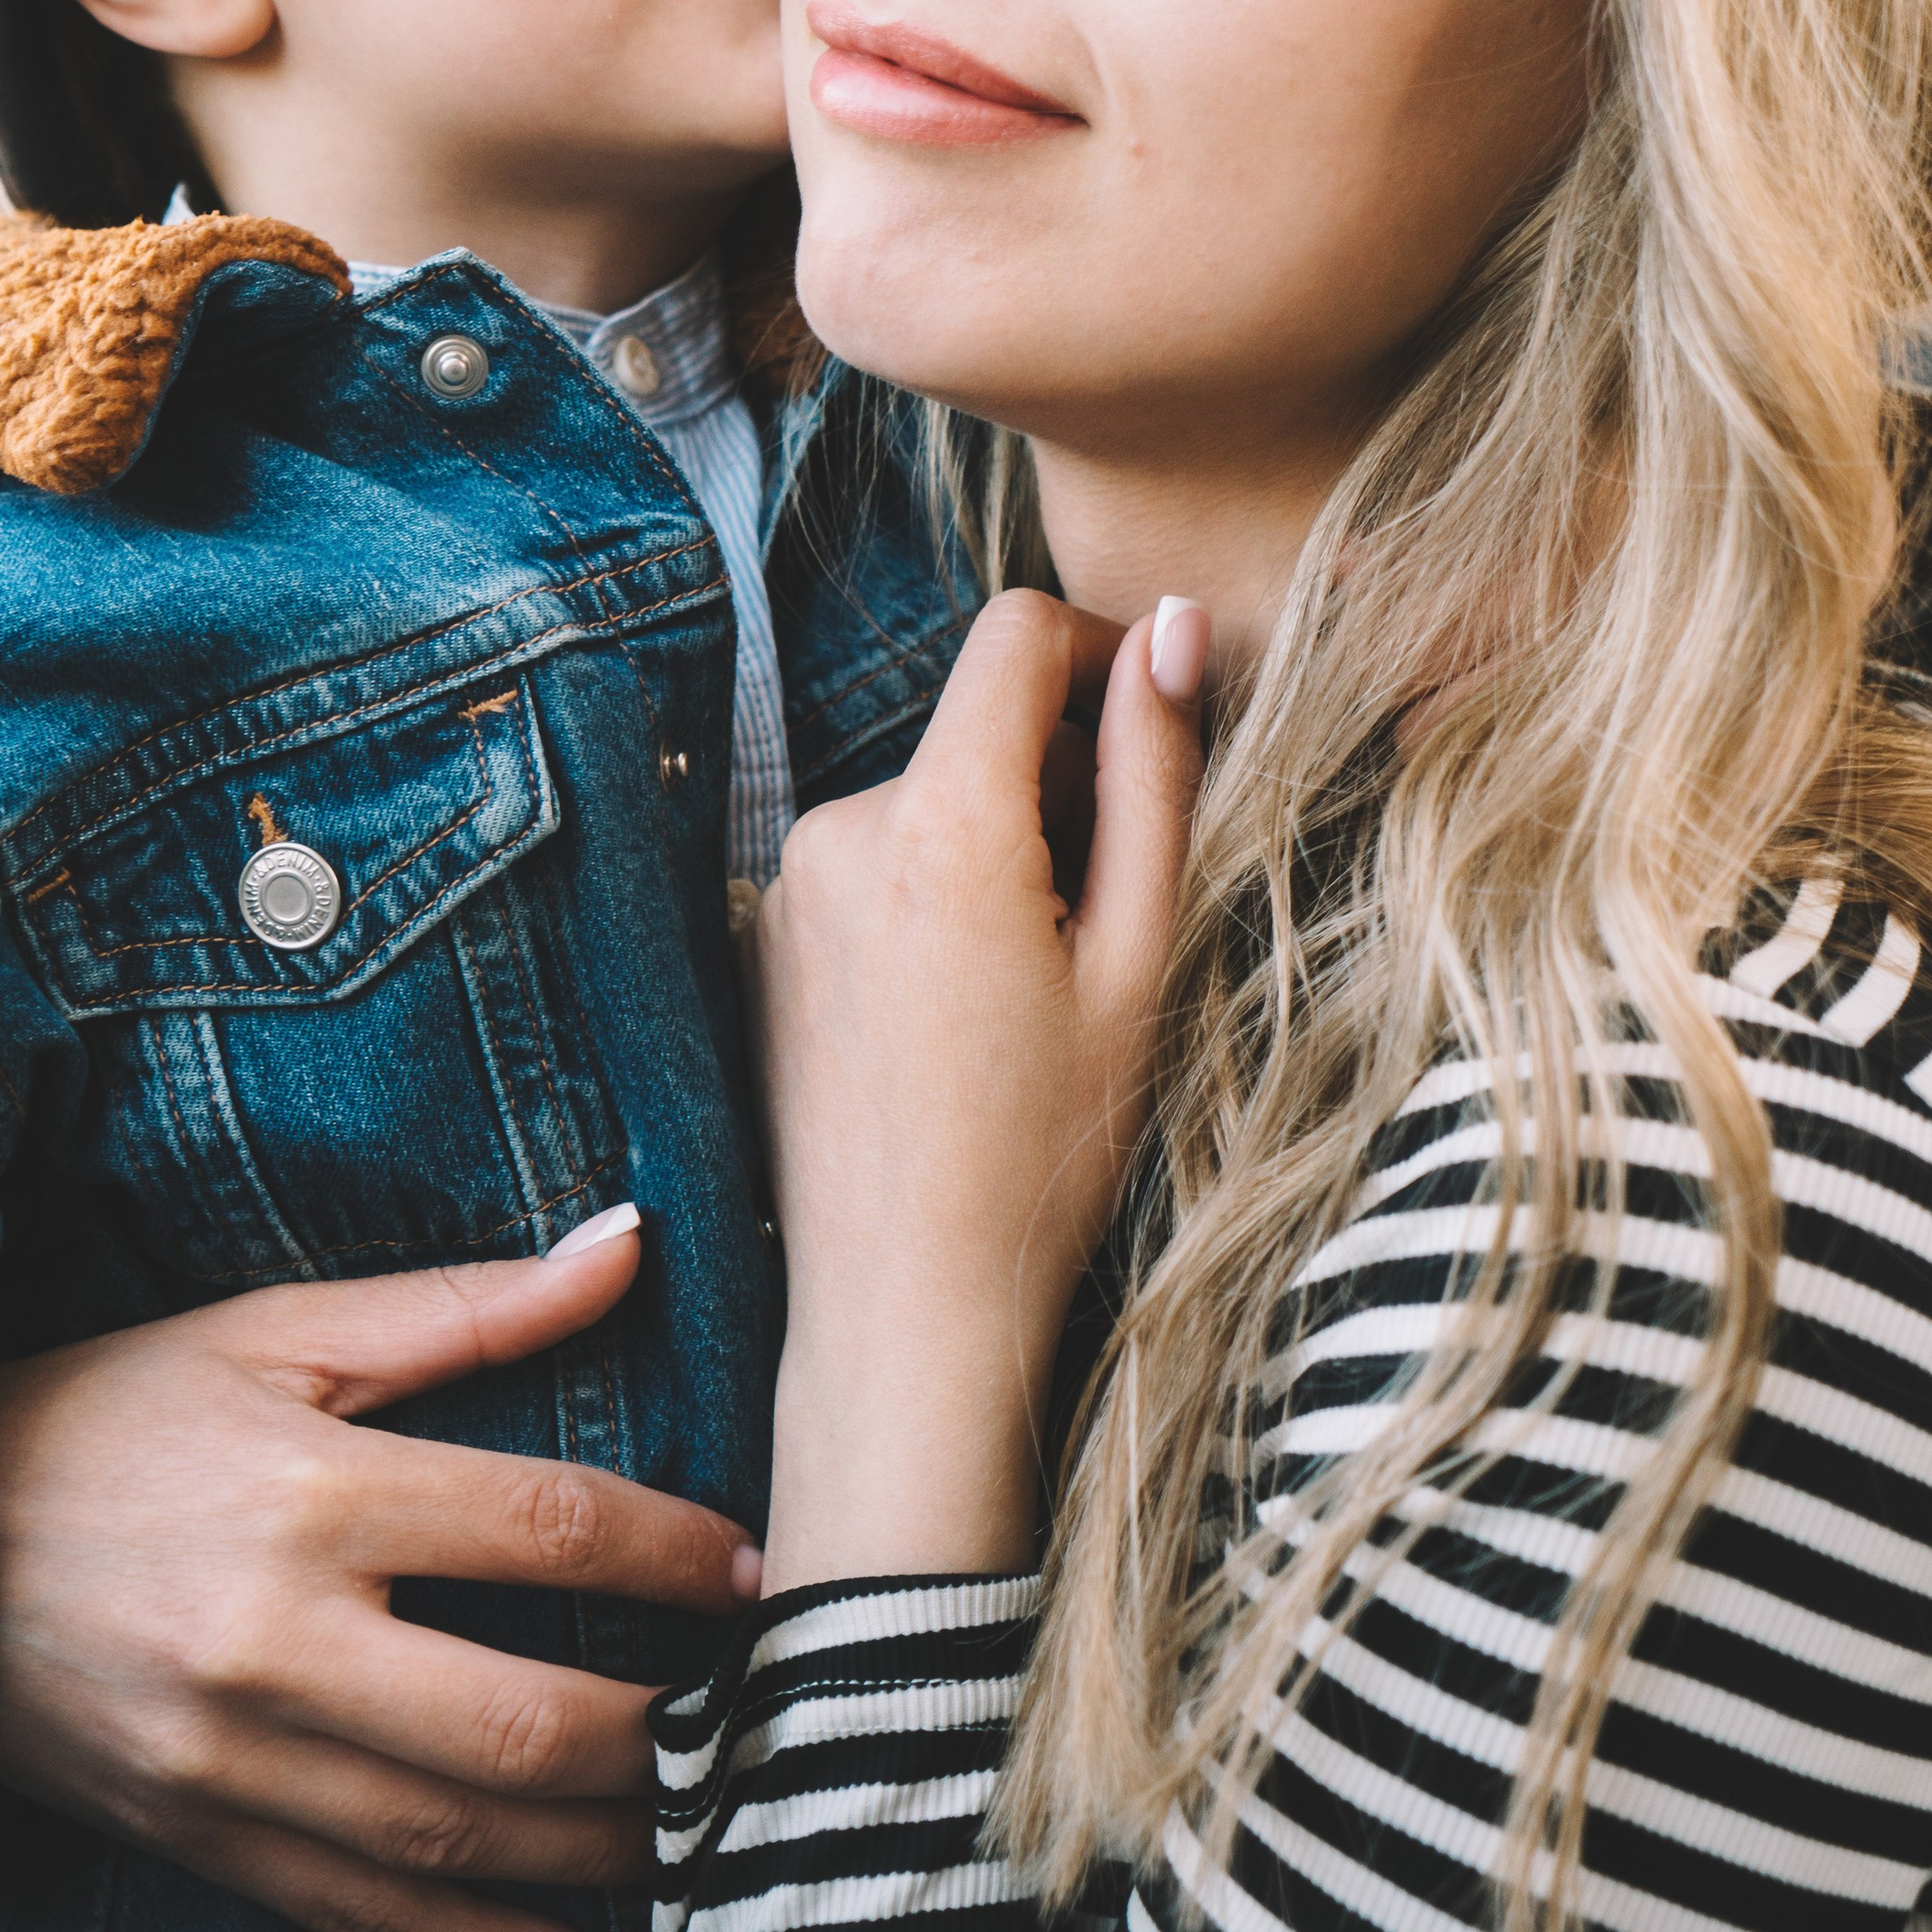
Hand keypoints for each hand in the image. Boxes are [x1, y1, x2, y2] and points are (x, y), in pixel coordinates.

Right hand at [0, 1216, 759, 1931]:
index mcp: (311, 1495)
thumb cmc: (115, 1410)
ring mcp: (232, 1760)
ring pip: (456, 1835)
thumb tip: (629, 1239)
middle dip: (662, 1733)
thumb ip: (466, 1305)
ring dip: (601, 1851)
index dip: (670, 1555)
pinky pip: (361, 1916)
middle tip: (745, 1722)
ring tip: (700, 1834)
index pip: (542, 1530)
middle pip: (519, 1716)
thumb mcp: (278, 1331)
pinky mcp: (197, 1838)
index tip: (752, 1571)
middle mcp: (277, 1641)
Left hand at [757, 589, 1204, 1588]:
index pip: (1016, 633)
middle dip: (1058, 787)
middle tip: (1107, 924)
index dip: (1102, 654)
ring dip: (996, 848)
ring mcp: (784, 881)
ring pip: (930, 799)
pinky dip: (932, 895)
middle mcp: (838, 824)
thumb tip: (1171, 625)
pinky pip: (873, 862)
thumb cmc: (1047, 1152)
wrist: (906, 1306)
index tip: (1151, 726)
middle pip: (978, 728)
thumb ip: (1155, 774)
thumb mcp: (1141, 960)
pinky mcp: (760, 932)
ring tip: (1033, 988)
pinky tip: (960, 1015)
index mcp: (940, 818)